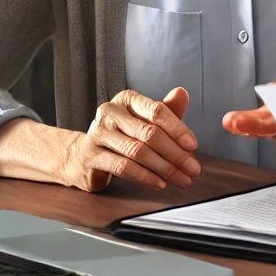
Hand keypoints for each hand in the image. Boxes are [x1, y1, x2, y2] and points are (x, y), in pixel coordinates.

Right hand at [63, 87, 200, 192]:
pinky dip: (145, 177)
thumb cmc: (122, 135)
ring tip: (181, 178)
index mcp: (127, 99)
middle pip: (149, 133)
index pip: (157, 111)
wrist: (82, 155)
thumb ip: (166, 110)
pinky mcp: (91, 156)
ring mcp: (98, 133)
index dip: (178, 129)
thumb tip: (182, 93)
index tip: (193, 145)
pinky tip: (160, 183)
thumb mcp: (145, 120)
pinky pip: (123, 167)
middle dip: (175, 153)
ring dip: (164, 168)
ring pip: (138, 152)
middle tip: (193, 168)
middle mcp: (110, 112)